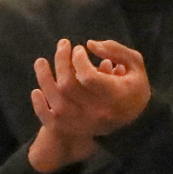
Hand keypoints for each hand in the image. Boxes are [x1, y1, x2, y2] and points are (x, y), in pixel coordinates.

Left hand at [27, 39, 152, 172]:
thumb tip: (90, 44)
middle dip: (61, 61)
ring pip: (56, 101)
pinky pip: (51, 121)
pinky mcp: (74, 129)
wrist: (136, 120)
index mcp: (115, 95)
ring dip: (44, 79)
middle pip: (68, 86)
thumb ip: (116, 50)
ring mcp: (84, 123)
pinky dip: (39, 107)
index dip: (78, 59)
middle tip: (62, 45)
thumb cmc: (134, 86)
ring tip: (40, 61)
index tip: (78, 48)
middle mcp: (99, 112)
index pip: (88, 77)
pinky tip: (35, 91)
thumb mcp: (136, 64)